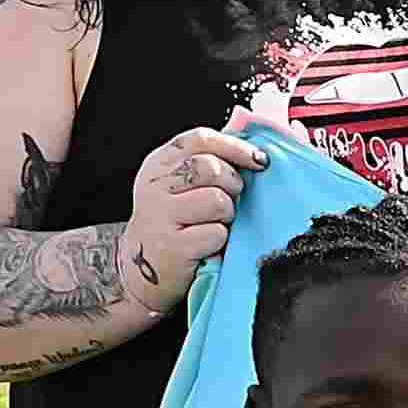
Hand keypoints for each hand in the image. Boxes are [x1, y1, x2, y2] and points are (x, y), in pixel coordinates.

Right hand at [130, 127, 250, 297]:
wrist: (148, 267)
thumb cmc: (176, 222)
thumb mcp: (180, 185)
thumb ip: (206, 163)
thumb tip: (253, 152)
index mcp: (159, 163)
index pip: (201, 140)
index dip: (235, 147)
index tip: (259, 160)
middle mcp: (155, 185)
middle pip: (212, 168)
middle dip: (233, 184)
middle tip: (231, 200)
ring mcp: (161, 214)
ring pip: (218, 200)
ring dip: (228, 214)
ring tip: (215, 223)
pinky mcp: (173, 245)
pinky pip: (217, 233)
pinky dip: (221, 240)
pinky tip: (206, 244)